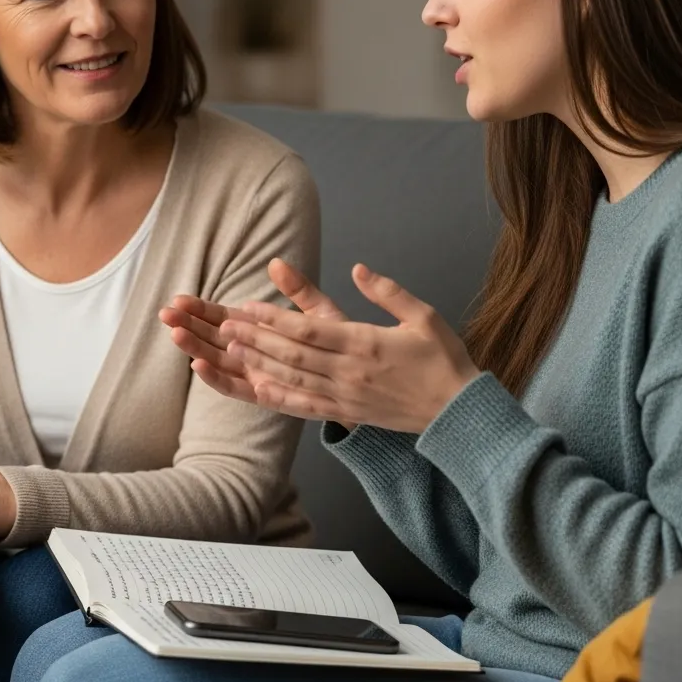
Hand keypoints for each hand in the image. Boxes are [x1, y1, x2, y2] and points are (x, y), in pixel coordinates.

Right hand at [163, 259, 353, 426]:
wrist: (360, 380)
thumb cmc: (340, 345)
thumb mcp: (319, 312)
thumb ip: (298, 290)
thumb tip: (276, 263)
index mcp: (261, 330)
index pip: (222, 317)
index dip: (200, 309)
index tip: (179, 299)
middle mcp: (253, 352)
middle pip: (212, 338)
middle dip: (188, 325)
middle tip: (165, 314)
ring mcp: (255, 374)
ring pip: (217, 360)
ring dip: (195, 347)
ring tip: (176, 334)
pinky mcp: (263, 394)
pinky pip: (235, 388)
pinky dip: (215, 378)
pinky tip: (198, 364)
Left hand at [218, 263, 480, 433]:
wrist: (457, 412)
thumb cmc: (442, 360)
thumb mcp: (423, 316)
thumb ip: (388, 292)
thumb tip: (358, 269)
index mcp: (365, 344)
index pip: (309, 330)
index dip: (273, 319)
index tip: (248, 307)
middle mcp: (349, 371)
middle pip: (291, 353)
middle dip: (255, 338)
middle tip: (225, 325)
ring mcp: (344, 395)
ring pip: (292, 379)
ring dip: (259, 363)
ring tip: (231, 349)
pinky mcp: (346, 413)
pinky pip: (305, 406)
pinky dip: (278, 397)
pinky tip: (258, 388)